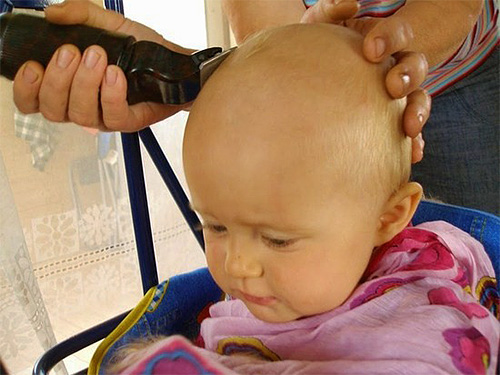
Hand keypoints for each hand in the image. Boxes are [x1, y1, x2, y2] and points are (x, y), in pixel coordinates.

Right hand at [13, 0, 189, 131]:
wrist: (174, 61)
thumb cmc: (141, 48)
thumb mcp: (107, 24)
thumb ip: (79, 15)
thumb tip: (53, 13)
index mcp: (68, 86)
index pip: (33, 101)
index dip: (26, 89)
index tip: (33, 66)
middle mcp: (82, 105)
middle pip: (52, 110)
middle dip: (57, 80)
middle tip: (71, 53)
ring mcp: (104, 116)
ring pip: (79, 114)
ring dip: (84, 84)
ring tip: (98, 57)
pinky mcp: (128, 122)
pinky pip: (112, 116)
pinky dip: (110, 94)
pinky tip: (115, 74)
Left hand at [301, 1, 430, 162]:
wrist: (316, 77)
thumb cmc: (323, 48)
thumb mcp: (323, 26)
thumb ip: (332, 11)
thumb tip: (350, 3)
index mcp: (384, 43)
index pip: (397, 34)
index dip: (389, 39)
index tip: (371, 49)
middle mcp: (396, 67)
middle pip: (415, 66)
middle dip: (408, 76)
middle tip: (393, 87)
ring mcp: (398, 94)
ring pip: (418, 98)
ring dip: (417, 111)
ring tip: (409, 127)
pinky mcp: (392, 119)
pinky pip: (409, 130)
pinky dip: (414, 142)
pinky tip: (413, 154)